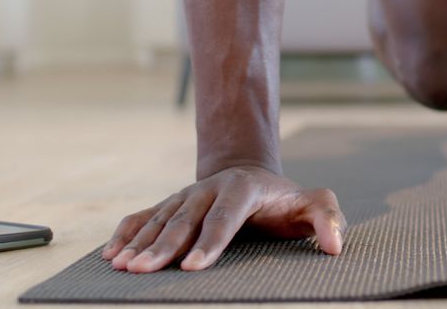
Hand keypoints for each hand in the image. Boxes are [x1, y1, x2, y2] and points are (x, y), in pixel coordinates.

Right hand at [102, 166, 345, 272]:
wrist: (250, 174)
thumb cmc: (284, 201)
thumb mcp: (312, 204)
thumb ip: (327, 218)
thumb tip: (335, 247)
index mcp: (242, 189)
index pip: (225, 217)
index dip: (210, 241)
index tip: (194, 267)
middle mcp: (208, 189)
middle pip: (184, 220)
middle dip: (163, 247)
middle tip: (144, 271)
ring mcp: (185, 196)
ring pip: (159, 219)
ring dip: (139, 243)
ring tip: (122, 266)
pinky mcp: (168, 205)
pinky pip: (142, 217)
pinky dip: (125, 233)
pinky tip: (111, 255)